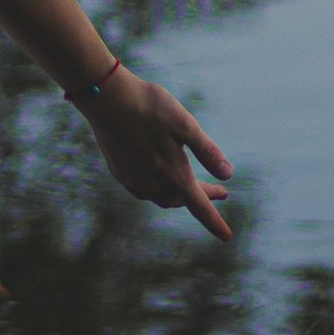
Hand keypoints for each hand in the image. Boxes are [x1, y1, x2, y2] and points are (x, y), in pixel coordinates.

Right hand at [83, 71, 234, 242]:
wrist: (106, 98)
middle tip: (219, 191)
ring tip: (192, 185)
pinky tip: (162, 178)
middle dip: (202, 197)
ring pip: (163, 197)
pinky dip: (161, 189)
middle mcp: (151, 184)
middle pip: (183, 200)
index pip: (199, 207)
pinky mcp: (120, 174)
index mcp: (172, 174)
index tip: (227, 236)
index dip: (215, 222)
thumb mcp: (185, 124)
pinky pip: (146, 191)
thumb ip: (207, 152)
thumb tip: (227, 175)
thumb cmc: (149, 105)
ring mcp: (133, 181)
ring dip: (181, 194)